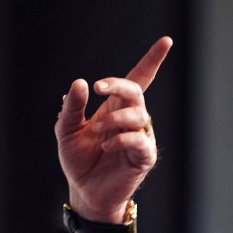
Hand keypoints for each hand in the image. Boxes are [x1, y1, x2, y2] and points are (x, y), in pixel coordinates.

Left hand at [55, 36, 172, 221]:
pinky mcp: (143, 157)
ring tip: (96, 132)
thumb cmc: (78, 159)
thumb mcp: (66, 130)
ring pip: (138, 115)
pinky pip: (140, 140)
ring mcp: (140, 137)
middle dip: (119, 85)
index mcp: (115, 108)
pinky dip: (122, 139)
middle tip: (97, 87)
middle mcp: (131, 119)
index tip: (166, 41)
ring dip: (115, 120)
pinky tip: (106, 146)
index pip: (138, 79)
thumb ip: (72, 107)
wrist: (83, 191)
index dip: (152, 61)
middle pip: (136, 91)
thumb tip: (80, 83)